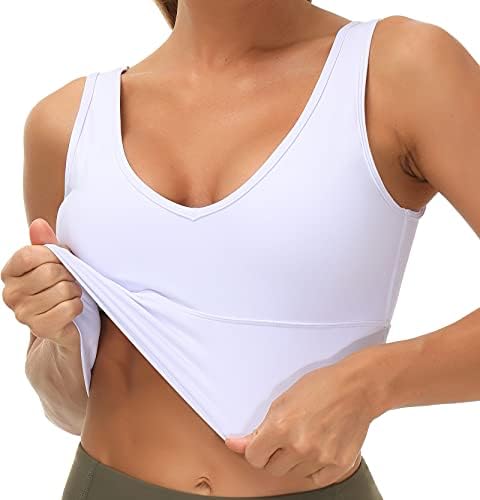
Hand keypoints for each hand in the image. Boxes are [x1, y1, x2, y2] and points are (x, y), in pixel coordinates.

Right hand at [1, 218, 81, 346]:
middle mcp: (10, 293)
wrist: (66, 324)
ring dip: (75, 291)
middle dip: (69, 275)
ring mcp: (23, 313)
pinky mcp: (40, 328)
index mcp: (10, 272)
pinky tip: (72, 309)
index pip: (31, 254)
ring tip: (71, 295)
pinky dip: (77, 307)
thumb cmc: (61, 287)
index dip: (54, 255)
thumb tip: (38, 224)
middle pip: (50, 272)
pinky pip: (68, 308)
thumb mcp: (55, 262)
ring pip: (62, 290)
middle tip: (69, 281)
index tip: (60, 263)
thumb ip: (47, 243)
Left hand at [224, 356, 376, 486]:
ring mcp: (320, 458)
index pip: (253, 457)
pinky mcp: (338, 465)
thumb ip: (259, 428)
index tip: (259, 444)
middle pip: (272, 468)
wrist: (356, 388)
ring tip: (306, 437)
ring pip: (293, 474)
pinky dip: (314, 467)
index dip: (255, 449)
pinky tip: (318, 447)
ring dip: (294, 461)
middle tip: (286, 438)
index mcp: (281, 427)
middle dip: (274, 455)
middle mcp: (299, 446)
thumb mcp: (282, 401)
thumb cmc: (320, 387)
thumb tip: (236, 445)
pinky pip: (315, 479)